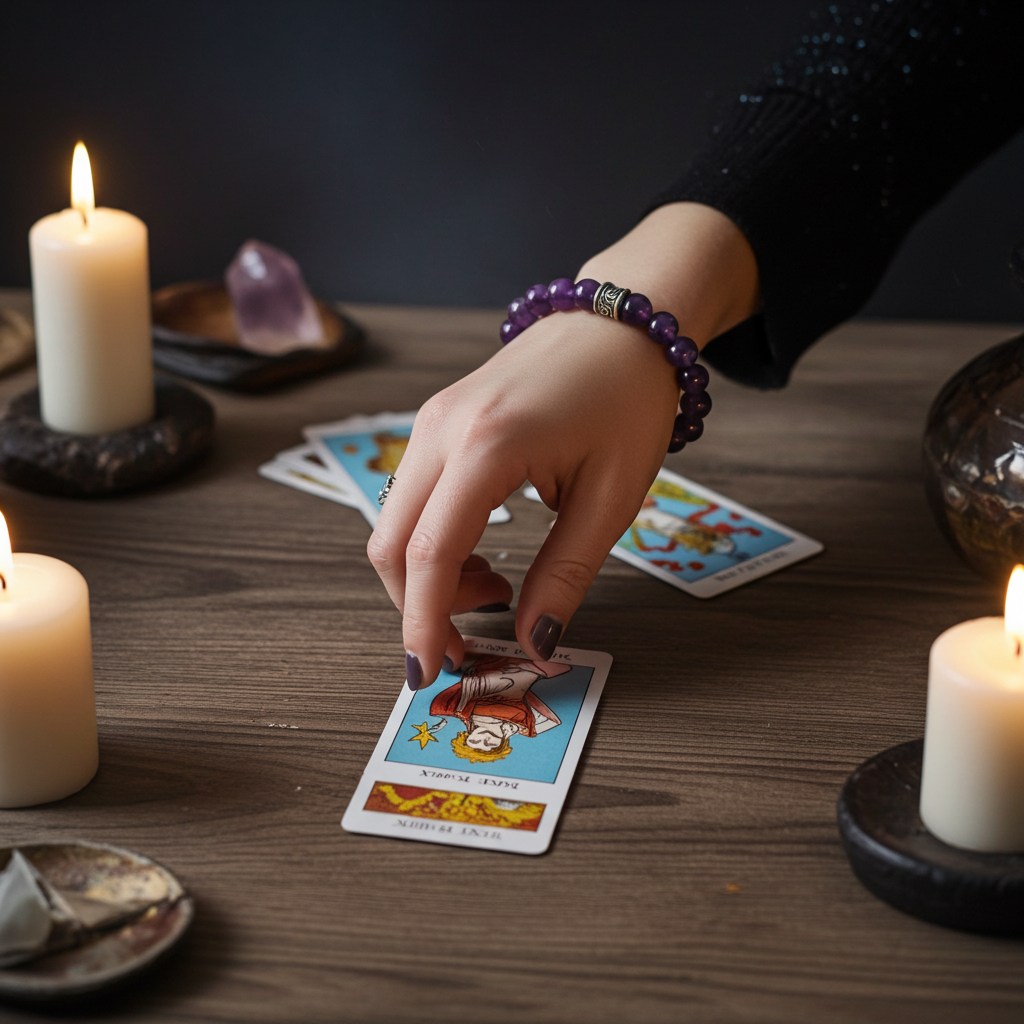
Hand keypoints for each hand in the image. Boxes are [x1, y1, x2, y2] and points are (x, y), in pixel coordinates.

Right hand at [367, 202, 759, 686]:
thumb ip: (565, 575)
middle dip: (417, 608)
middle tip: (472, 640)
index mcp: (487, 445)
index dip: (423, 623)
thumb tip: (535, 644)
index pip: (429, 554)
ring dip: (426, 576)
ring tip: (496, 587)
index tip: (429, 673)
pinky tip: (481, 552)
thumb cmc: (627, 400)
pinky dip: (431, 542)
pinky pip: (411, 498)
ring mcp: (431, 421)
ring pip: (394, 523)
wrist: (617, 324)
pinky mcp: (435, 422)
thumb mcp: (611, 497)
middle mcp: (440, 430)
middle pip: (390, 543)